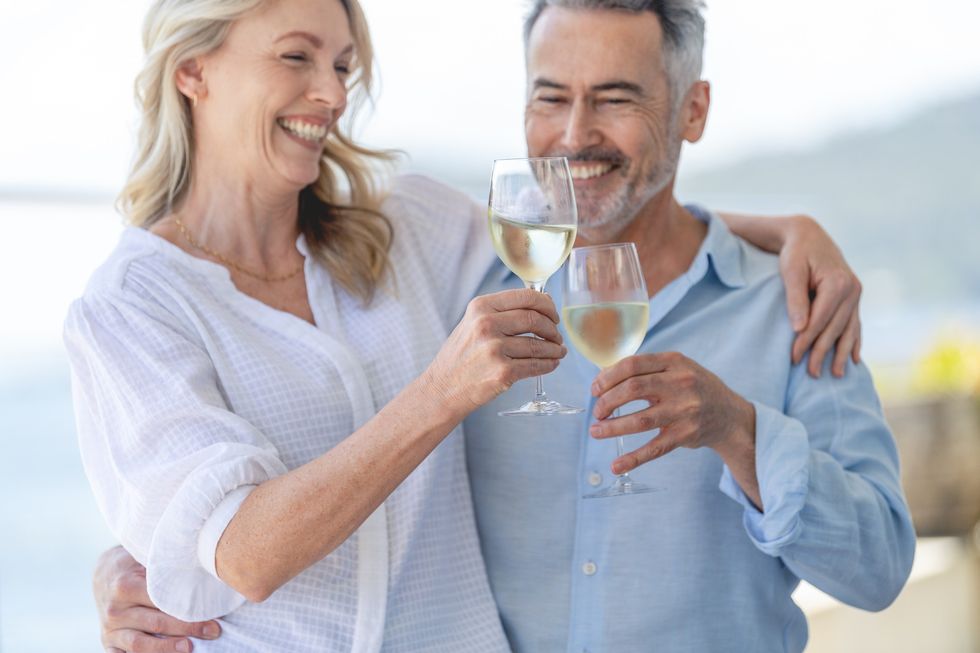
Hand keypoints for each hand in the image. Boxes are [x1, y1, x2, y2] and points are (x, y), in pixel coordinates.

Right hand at [94, 546, 220, 652]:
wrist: (106, 576)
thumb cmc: (136, 566)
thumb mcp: (147, 560)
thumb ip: (167, 570)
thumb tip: (205, 575)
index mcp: (125, 586)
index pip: (160, 599)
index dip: (187, 606)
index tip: (211, 611)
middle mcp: (115, 610)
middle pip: (155, 623)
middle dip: (187, 628)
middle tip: (213, 630)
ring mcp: (110, 629)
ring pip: (139, 644)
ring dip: (167, 648)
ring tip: (190, 648)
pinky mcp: (108, 643)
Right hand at [425, 288, 565, 416]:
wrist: (442, 389)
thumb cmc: (460, 357)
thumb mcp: (472, 323)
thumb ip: (502, 312)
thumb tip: (542, 302)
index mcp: (480, 307)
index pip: (526, 297)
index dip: (547, 305)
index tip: (552, 315)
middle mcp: (486, 324)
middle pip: (535, 319)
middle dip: (552, 328)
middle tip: (556, 336)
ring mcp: (494, 349)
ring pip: (539, 344)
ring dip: (554, 349)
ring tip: (558, 351)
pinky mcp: (503, 372)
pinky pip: (535, 365)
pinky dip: (549, 365)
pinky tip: (551, 364)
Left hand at [589, 352, 754, 474]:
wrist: (730, 416)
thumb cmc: (694, 389)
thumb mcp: (677, 369)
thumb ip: (646, 370)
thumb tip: (603, 379)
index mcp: (674, 362)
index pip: (632, 365)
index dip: (607, 377)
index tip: (594, 389)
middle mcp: (681, 383)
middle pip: (633, 389)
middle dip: (607, 401)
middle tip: (597, 412)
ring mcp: (684, 410)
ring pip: (640, 420)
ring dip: (612, 427)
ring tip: (596, 431)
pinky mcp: (685, 435)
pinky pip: (654, 449)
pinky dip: (633, 459)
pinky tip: (616, 466)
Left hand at [779, 215, 861, 377]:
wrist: (808, 234)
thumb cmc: (795, 252)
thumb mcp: (791, 271)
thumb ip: (795, 299)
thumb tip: (799, 328)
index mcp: (837, 283)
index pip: (819, 320)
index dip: (806, 341)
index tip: (794, 358)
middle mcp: (852, 289)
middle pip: (835, 329)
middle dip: (822, 352)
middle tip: (811, 374)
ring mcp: (856, 294)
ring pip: (849, 329)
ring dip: (843, 353)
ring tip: (837, 375)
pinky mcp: (854, 296)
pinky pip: (856, 323)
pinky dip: (855, 341)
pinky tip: (856, 358)